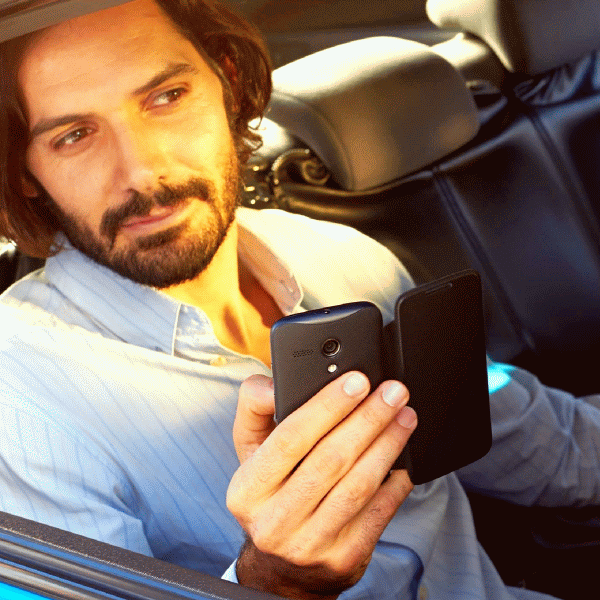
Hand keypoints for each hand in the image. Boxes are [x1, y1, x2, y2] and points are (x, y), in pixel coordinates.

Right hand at [227, 372, 416, 598]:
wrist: (281, 567)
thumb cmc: (270, 494)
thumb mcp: (250, 451)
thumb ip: (254, 408)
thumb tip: (271, 385)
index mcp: (248, 489)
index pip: (290, 438)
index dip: (327, 407)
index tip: (357, 382)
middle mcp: (274, 521)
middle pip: (330, 460)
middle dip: (368, 419)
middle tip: (393, 393)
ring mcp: (310, 544)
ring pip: (357, 486)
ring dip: (388, 445)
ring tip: (405, 417)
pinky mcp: (344, 558)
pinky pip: (378, 513)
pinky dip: (397, 482)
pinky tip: (405, 459)